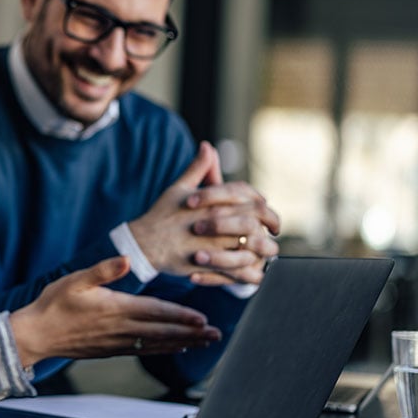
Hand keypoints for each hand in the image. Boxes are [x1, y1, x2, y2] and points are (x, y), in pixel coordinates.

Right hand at [9, 256, 221, 367]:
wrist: (36, 335)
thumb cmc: (53, 304)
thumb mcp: (75, 280)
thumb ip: (102, 270)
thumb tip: (124, 260)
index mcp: (115, 309)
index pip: (156, 313)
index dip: (181, 317)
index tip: (203, 319)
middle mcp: (121, 329)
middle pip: (163, 333)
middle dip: (192, 334)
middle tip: (216, 335)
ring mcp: (117, 343)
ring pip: (157, 344)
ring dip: (183, 343)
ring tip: (206, 343)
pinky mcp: (112, 350)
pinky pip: (144, 351)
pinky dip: (163, 350)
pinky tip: (176, 348)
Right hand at [129, 142, 280, 286]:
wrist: (143, 243)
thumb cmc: (162, 215)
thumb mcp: (180, 188)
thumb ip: (198, 168)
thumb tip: (207, 146)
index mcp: (213, 202)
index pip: (248, 197)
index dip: (262, 203)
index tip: (266, 209)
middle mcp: (216, 221)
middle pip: (255, 221)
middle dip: (269, 226)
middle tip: (274, 232)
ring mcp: (213, 244)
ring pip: (250, 246)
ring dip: (262, 250)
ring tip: (267, 252)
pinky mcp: (208, 264)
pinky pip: (236, 270)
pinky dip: (249, 271)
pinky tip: (253, 270)